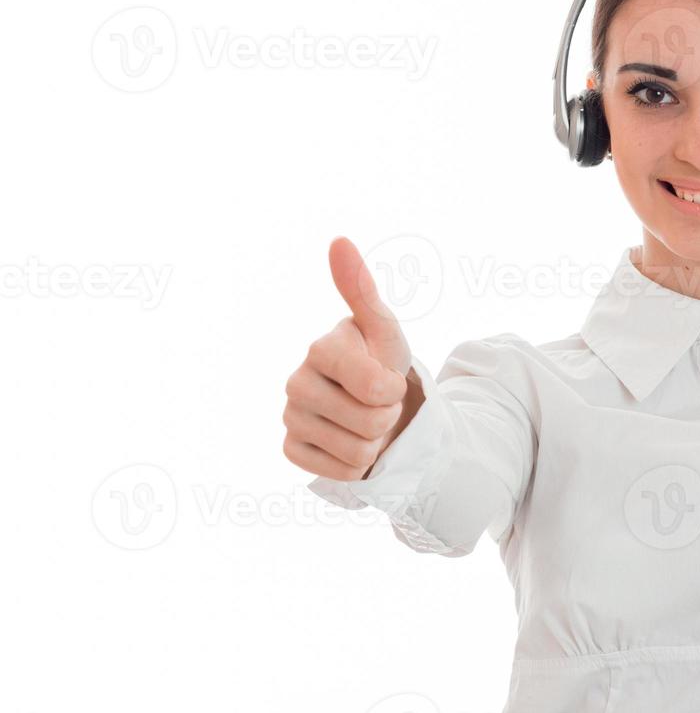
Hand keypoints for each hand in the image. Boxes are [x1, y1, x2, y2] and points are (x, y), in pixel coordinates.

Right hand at [282, 237, 417, 480]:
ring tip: (366, 420)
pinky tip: (348, 441)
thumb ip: (362, 289)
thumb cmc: (382, 361)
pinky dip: (357, 464)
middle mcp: (296, 381)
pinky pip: (340, 472)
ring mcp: (290, 418)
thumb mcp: (385, 330)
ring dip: (375, 441)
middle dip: (387, 416)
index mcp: (321, 349)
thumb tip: (339, 241)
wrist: (378, 404)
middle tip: (379, 402)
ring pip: (357, 452)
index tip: (389, 376)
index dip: (395, 389)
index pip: (376, 387)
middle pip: (370, 422)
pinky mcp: (291, 450)